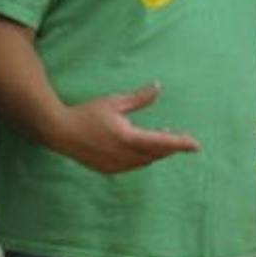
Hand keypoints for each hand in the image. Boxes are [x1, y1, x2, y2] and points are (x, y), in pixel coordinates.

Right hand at [56, 83, 201, 174]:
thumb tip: (158, 87)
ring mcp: (115, 165)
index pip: (163, 142)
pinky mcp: (107, 169)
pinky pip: (132, 166)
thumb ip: (138, 98)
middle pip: (156, 154)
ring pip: (145, 162)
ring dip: (155, 152)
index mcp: (129, 138)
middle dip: (169, 146)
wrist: (59, 132)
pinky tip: (140, 149)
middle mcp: (124, 155)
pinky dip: (141, 159)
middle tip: (179, 136)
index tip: (196, 146)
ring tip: (159, 139)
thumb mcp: (114, 102)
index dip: (181, 144)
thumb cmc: (86, 114)